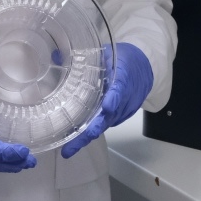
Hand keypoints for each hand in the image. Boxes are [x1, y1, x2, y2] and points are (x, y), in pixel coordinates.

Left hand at [61, 43, 152, 157]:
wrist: (146, 69)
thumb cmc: (124, 59)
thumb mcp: (108, 52)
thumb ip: (84, 56)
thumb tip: (55, 54)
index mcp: (123, 77)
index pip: (119, 89)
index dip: (113, 98)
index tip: (107, 106)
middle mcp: (124, 97)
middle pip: (108, 116)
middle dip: (92, 130)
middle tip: (75, 142)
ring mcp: (123, 109)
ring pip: (105, 124)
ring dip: (88, 136)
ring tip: (69, 148)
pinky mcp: (121, 116)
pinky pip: (106, 124)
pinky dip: (92, 132)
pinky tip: (76, 140)